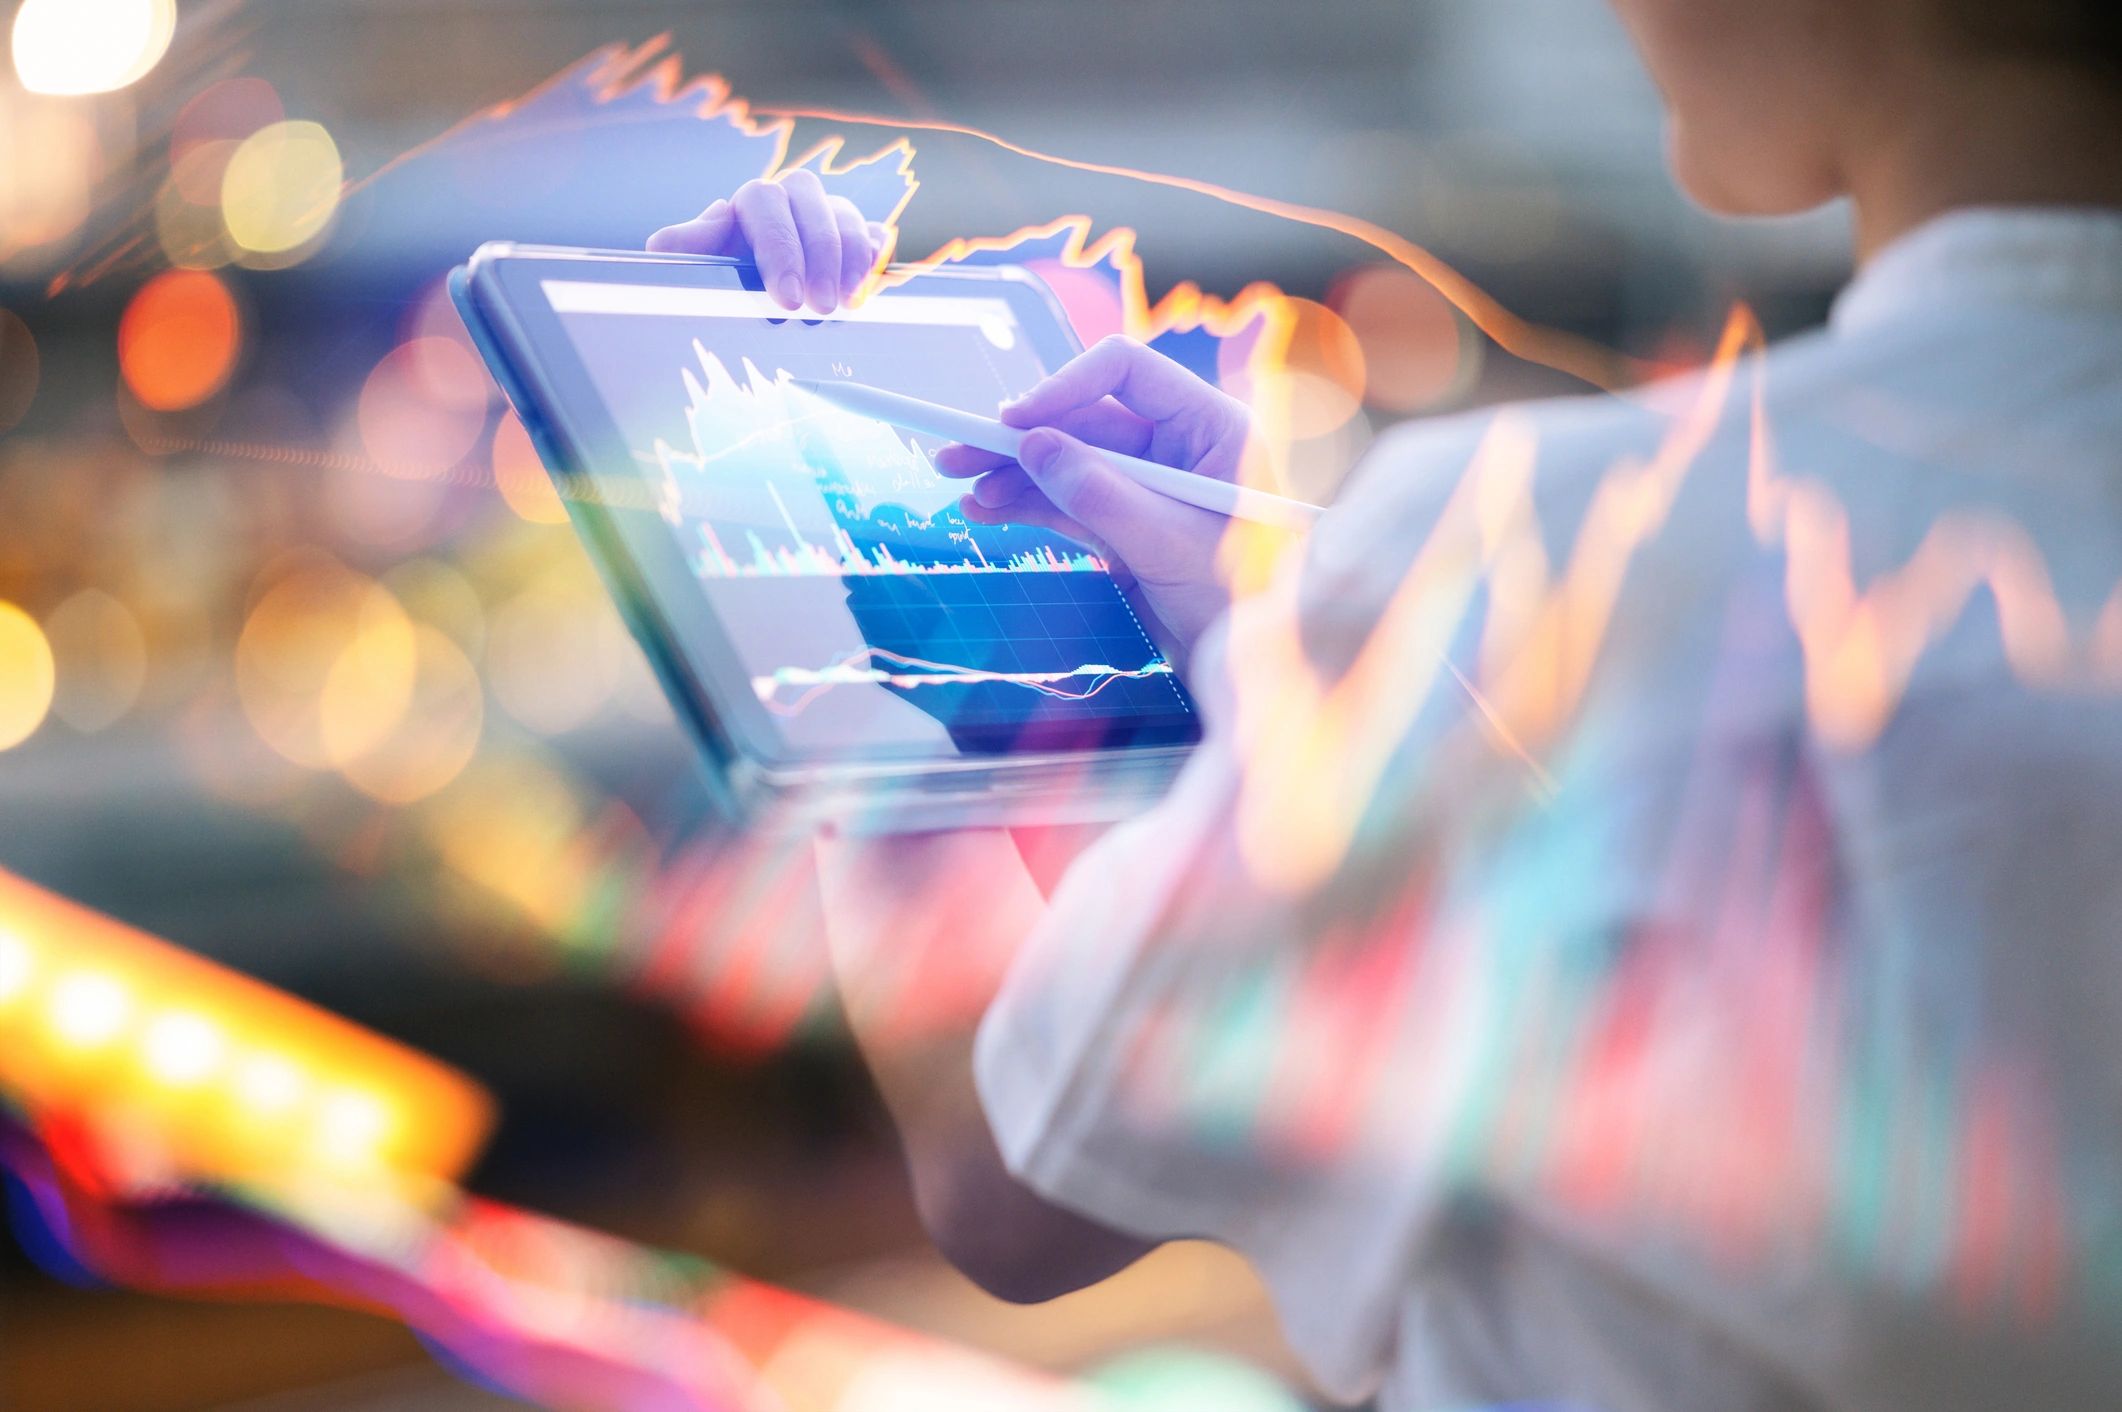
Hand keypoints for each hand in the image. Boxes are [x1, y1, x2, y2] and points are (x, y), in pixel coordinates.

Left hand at [647, 170, 891, 314]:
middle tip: (820, 308)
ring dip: (850, 264)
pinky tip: (866, 291)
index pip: (765, 204)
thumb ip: (687, 245)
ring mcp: (829, 216)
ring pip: (848, 220)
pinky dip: (874, 260)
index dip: (780, 248)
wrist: (763, 298)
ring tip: (845, 307)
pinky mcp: (859, 236)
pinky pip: (874, 236)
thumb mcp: (699, 266)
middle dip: (819, 258)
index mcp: (751, 204)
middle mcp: (792, 200)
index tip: (788, 298)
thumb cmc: (726, 280)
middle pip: (813, 205)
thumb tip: (696, 225)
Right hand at [936, 335, 1255, 652]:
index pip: (1126, 374)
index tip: (1013, 422)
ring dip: (1014, 474)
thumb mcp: (1170, 546)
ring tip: (963, 490)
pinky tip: (987, 510)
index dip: (1064, 388)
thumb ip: (1102, 495)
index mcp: (1211, 427)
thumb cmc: (1241, 604)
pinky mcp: (1128, 524)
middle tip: (959, 451)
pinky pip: (1069, 502)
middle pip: (1085, 419)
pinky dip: (1028, 505)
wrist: (1257, 671)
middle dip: (1021, 437)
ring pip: (1069, 462)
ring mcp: (1150, 486)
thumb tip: (1035, 447)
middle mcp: (1180, 446)